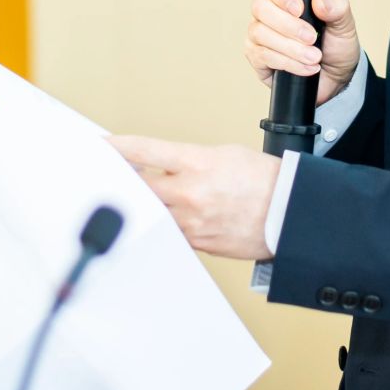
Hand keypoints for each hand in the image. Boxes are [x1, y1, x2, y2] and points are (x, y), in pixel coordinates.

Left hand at [109, 135, 279, 260]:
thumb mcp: (222, 154)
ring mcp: (191, 221)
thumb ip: (185, 160)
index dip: (116, 147)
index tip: (101, 146)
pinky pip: (169, 232)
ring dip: (139, 205)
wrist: (288, 211)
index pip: (144, 150)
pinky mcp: (197, 243)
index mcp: (196, 163)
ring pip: (149, 213)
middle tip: (106, 176)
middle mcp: (190, 193)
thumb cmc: (262, 179)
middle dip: (120, 180)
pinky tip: (161, 218)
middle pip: (137, 186)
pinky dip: (162, 224)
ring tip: (132, 198)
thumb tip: (158, 166)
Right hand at [245, 0, 360, 105]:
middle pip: (260, 6)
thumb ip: (338, 8)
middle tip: (312, 38)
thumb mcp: (345, 25)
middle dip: (289, 25)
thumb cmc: (336, 45)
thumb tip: (320, 0)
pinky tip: (306, 67)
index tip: (300, 8)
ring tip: (314, 56)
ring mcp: (259, 33)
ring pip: (260, 33)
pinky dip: (288, 62)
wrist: (335, 78)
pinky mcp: (257, 57)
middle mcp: (268, 11)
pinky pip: (262, 55)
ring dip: (291, 47)